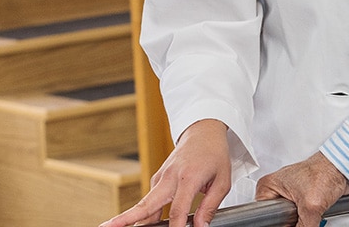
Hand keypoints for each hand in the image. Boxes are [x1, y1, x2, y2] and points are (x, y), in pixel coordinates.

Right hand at [99, 119, 231, 226]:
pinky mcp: (157, 180)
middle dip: (125, 220)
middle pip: (145, 205)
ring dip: (131, 220)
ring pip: (144, 205)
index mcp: (188, 178)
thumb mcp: (222, 180)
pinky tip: (143, 225)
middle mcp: (169, 178)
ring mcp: (160, 178)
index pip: (178, 210)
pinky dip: (144, 215)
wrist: (203, 131)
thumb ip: (210, 206)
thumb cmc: (214, 154)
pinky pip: (150, 201)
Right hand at [255, 152, 348, 226]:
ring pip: (289, 220)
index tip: (289, 222)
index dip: (277, 223)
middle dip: (290, 222)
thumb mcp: (311, 207)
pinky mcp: (302, 199)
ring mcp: (289, 194)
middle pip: (276, 219)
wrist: (344, 168)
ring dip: (300, 222)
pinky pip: (299, 217)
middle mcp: (277, 190)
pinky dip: (306, 220)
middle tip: (301, 216)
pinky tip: (314, 216)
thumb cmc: (326, 172)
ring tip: (310, 213)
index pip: (263, 214)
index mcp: (268, 186)